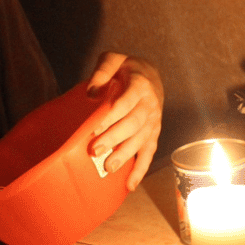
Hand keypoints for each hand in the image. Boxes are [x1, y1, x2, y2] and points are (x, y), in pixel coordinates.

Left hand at [85, 52, 162, 190]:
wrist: (150, 74)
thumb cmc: (126, 68)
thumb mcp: (114, 59)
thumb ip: (102, 71)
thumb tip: (91, 94)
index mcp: (141, 85)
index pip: (126, 102)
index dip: (111, 116)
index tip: (94, 127)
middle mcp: (151, 104)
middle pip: (134, 124)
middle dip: (115, 139)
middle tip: (94, 151)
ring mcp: (154, 121)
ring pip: (142, 141)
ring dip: (126, 155)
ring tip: (108, 168)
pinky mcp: (153, 134)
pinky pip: (149, 153)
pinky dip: (140, 170)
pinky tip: (129, 185)